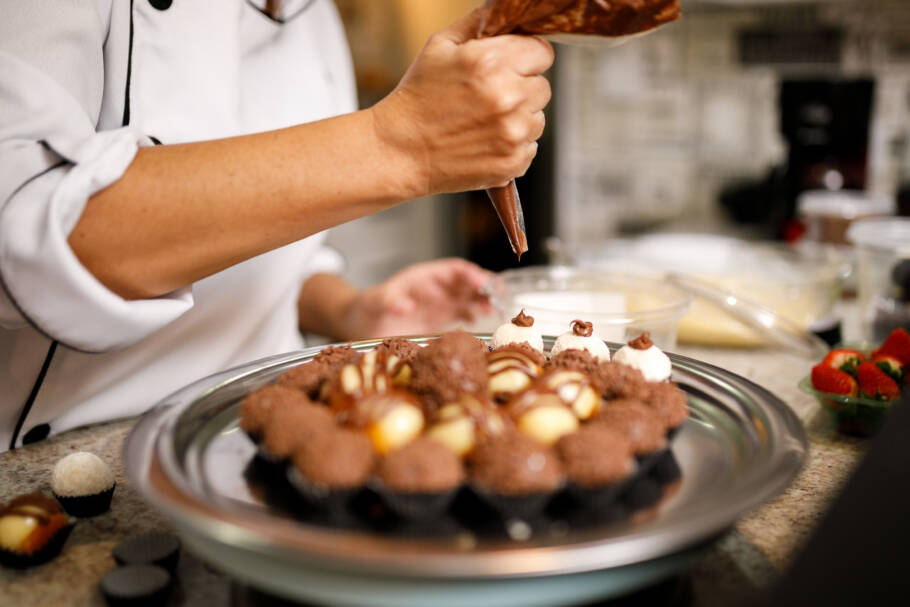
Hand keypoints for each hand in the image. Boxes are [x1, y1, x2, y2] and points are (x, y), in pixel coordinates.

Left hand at [344, 258, 493, 338]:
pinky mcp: (439, 319)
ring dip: (484, 301)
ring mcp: (439, 304)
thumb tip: (403, 305)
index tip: (482, 283)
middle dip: (485, 287)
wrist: (362, 326)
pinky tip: (482, 321)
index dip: (470, 274)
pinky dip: (475, 315)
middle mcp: (435, 288)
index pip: (452, 269)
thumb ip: (388, 301)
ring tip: (496, 309)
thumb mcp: (375, 304)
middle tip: (500, 296)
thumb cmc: (367, 309)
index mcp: (423, 277)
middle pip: (467, 282)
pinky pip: (463, 314)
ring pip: (469, 297)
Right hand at [370, 9, 553, 196]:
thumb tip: (503, 12)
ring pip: (538, 118)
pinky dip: (513, 145)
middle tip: (489, 97)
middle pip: (543, 86)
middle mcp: (508, 97)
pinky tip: (485, 141)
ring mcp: (513, 133)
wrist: (400, 151)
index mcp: (492, 62)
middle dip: (521, 88)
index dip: (525, 58)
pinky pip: (531, 146)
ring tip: (483, 121)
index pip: (542, 52)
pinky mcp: (513, 162)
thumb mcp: (440, 46)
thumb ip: (478, 23)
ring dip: (519, 118)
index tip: (509, 67)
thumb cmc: (417, 99)